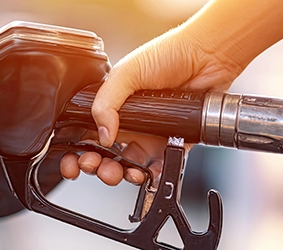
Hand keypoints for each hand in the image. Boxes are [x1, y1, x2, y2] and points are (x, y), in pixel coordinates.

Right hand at [60, 25, 241, 185]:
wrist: (206, 56)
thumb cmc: (167, 54)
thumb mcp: (126, 73)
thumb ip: (106, 104)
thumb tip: (102, 136)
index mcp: (114, 106)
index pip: (89, 133)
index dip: (79, 151)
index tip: (75, 162)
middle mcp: (131, 121)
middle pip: (107, 154)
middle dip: (97, 166)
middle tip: (96, 167)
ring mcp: (152, 132)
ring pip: (131, 164)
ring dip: (122, 174)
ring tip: (121, 172)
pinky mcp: (175, 140)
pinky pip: (162, 164)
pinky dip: (153, 175)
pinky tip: (147, 174)